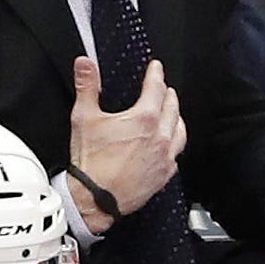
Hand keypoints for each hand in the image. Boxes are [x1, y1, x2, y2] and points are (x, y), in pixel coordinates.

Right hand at [67, 57, 185, 232]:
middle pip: (172, 107)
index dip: (156, 74)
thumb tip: (85, 64)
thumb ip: (86, 86)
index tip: (156, 68)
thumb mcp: (84, 118)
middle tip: (164, 87)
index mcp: (144, 119)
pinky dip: (175, 145)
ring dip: (176, 117)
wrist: (94, 199)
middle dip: (168, 94)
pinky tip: (170, 145)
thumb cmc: (90, 163)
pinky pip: (176, 155)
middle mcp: (159, 137)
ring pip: (180, 130)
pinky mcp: (162, 175)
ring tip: (172, 112)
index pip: (156, 88)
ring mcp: (164, 157)